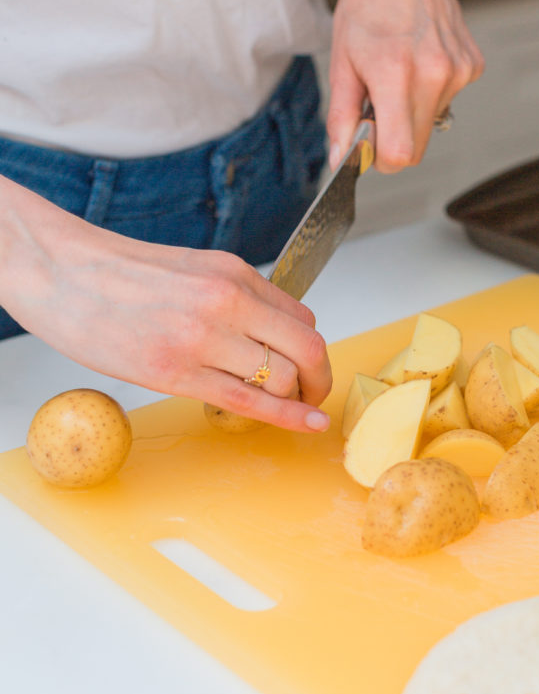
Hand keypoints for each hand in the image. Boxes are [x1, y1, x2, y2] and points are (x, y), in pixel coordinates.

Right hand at [1, 181, 331, 432]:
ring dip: (298, 398)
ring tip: (293, 408)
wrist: (63, 273)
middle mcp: (226, 301)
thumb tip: (274, 329)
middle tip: (316, 393)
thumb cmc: (121, 274)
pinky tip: (307, 425)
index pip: (301, 316)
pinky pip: (248, 401)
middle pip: (307, 347)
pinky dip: (287, 417)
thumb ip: (237, 297)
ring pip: (282, 376)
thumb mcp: (193, 269)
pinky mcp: (177, 373)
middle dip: (320, 377)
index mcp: (233, 274)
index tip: (310, 367)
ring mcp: (203, 338)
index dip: (312, 349)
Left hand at [326, 0, 483, 173]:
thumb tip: (341, 157)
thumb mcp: (341, 60)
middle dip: (392, 137)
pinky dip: (428, 91)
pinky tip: (418, 59)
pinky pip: (446, 100)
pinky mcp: (472, 65)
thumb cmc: (369, 1)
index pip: (400, 155)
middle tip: (376, 103)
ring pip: (431, 124)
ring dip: (410, 111)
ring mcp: (459, 70)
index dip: (380, 159)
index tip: (368, 144)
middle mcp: (435, 74)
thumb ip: (342, 116)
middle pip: (417, 148)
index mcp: (397, 73)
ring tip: (397, 70)